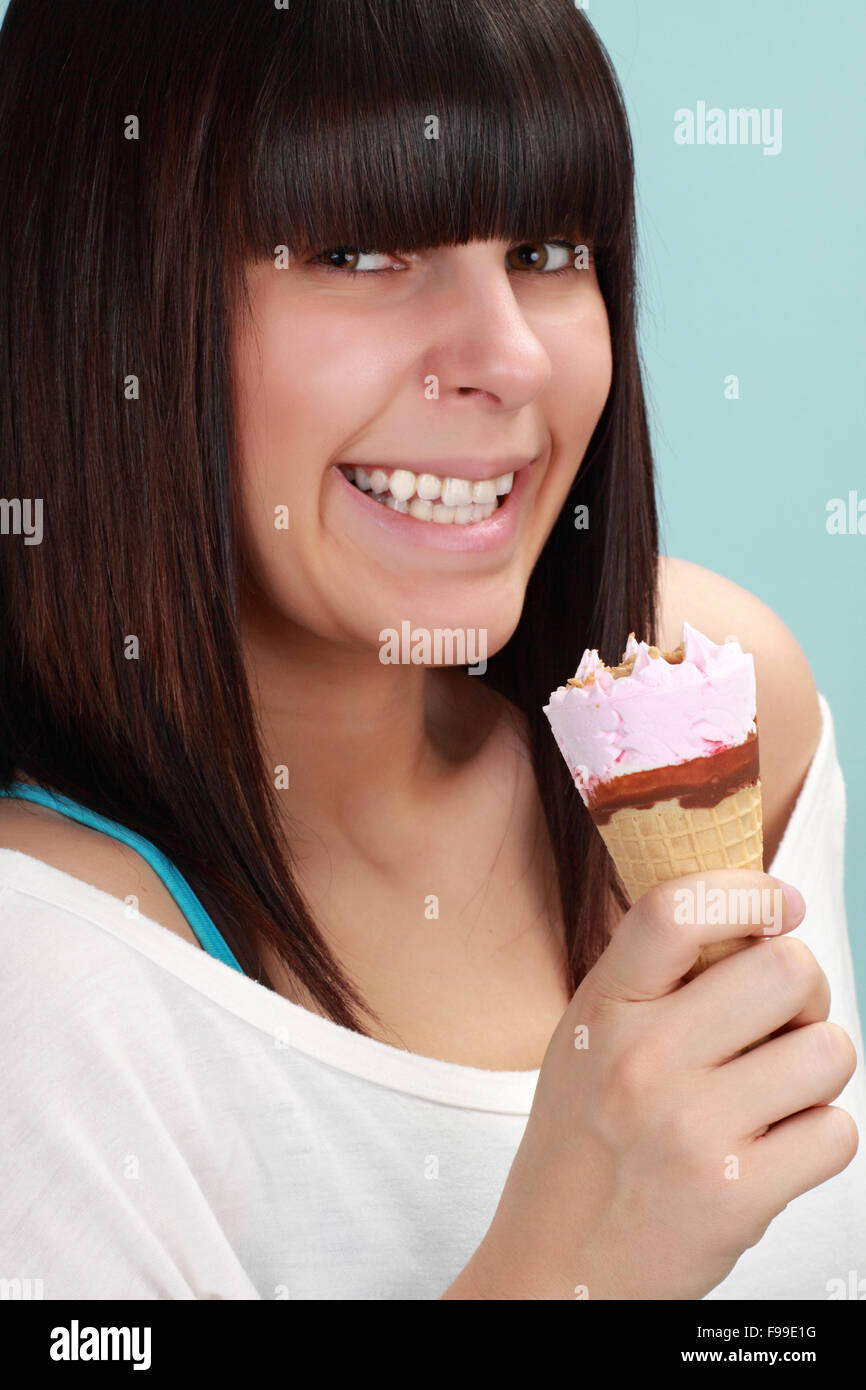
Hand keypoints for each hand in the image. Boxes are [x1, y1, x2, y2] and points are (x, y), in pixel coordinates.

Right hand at [457, 870, 857, 1299]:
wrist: (556, 1265)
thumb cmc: (583, 1142)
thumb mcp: (587, 1038)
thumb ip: (654, 979)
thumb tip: (760, 918)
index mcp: (603, 1008)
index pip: (680, 910)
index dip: (752, 892)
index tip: (782, 905)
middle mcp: (643, 1060)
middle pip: (787, 969)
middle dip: (804, 989)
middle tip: (781, 1017)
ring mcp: (691, 1129)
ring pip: (829, 1050)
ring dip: (815, 1067)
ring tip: (772, 1090)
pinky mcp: (736, 1195)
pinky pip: (836, 1130)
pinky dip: (817, 1137)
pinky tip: (771, 1147)